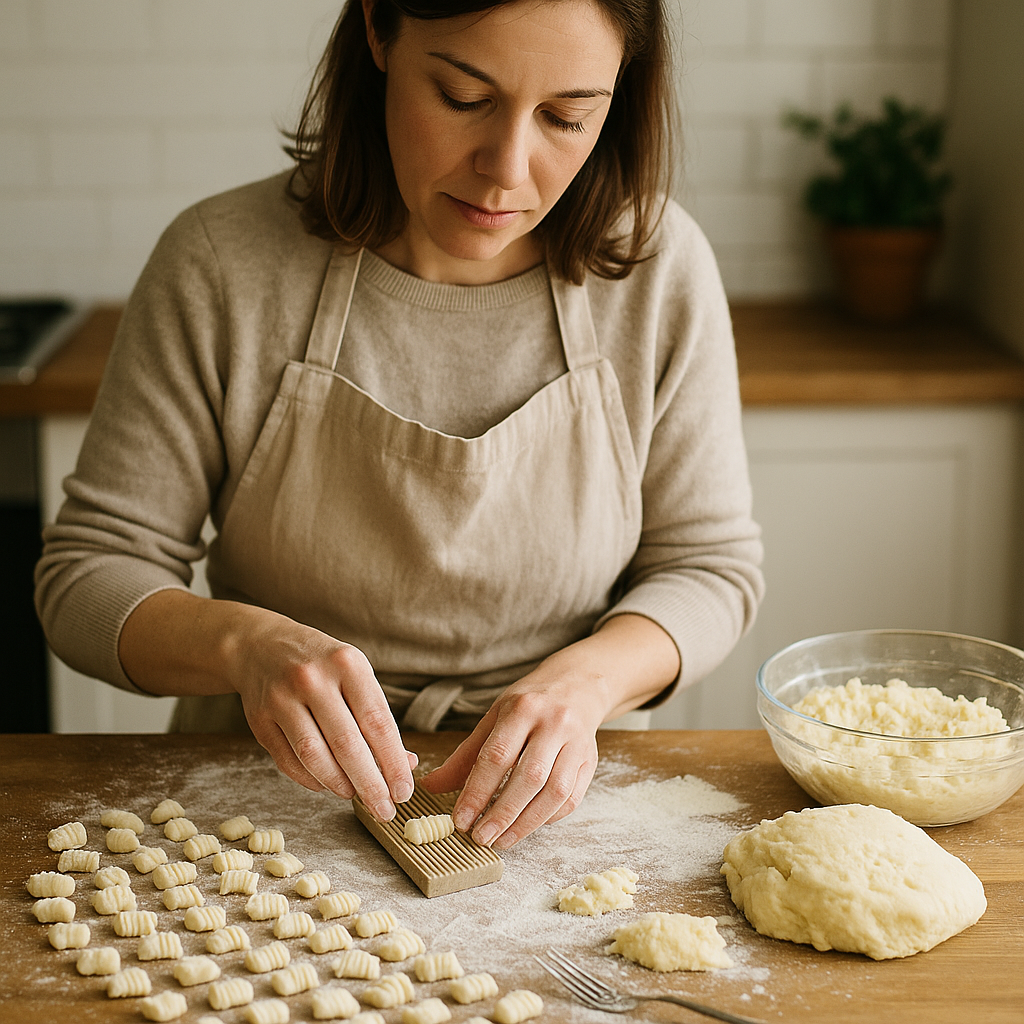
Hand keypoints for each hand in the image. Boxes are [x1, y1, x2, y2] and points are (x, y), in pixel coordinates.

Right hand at [232, 608, 416, 819]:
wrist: (261, 646)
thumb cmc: (322, 666)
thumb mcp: (356, 676)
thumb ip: (378, 719)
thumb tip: (405, 766)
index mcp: (348, 664)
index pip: (377, 722)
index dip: (393, 763)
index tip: (404, 791)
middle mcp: (313, 679)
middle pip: (347, 744)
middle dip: (370, 785)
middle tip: (385, 810)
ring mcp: (281, 698)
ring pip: (314, 756)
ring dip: (339, 785)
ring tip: (356, 796)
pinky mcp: (259, 718)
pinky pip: (288, 761)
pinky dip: (311, 780)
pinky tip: (327, 785)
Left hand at [418, 614, 678, 848]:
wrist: (577, 686)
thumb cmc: (529, 704)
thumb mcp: (494, 718)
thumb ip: (465, 755)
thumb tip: (431, 786)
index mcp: (523, 709)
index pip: (498, 756)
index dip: (477, 792)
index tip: (461, 819)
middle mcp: (554, 724)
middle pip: (529, 777)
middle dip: (502, 813)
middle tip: (480, 837)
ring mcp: (577, 743)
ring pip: (554, 792)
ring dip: (526, 822)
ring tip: (502, 839)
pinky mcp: (590, 761)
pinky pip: (572, 798)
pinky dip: (548, 817)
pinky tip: (528, 825)